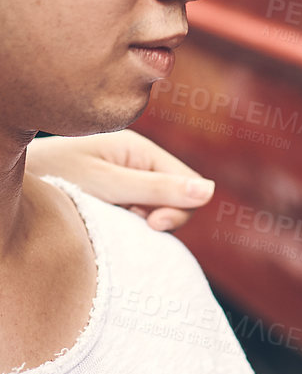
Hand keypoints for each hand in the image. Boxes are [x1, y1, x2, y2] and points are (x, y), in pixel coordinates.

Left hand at [25, 131, 213, 232]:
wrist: (11, 181)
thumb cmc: (55, 178)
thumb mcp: (107, 185)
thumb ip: (156, 189)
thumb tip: (210, 191)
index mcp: (140, 149)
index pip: (189, 182)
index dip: (178, 208)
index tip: (150, 225)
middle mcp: (136, 161)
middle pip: (176, 196)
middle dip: (160, 216)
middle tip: (129, 224)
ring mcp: (124, 178)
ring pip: (157, 208)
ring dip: (141, 222)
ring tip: (110, 221)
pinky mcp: (112, 194)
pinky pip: (137, 213)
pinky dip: (128, 224)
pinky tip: (107, 225)